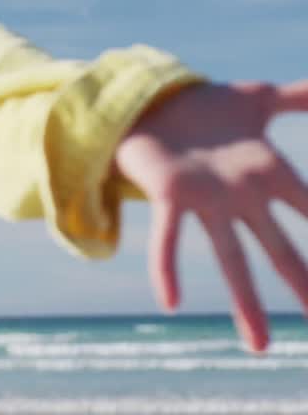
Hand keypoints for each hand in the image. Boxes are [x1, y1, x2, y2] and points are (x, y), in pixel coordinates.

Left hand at [114, 79, 307, 352]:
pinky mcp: (168, 194)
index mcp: (266, 174)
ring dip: (245, 302)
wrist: (150, 99)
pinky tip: (171, 302)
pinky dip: (167, 268)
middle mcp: (239, 195)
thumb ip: (300, 98)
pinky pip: (167, 237)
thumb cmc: (205, 109)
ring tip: (260, 346)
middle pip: (277, 249)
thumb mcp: (259, 99)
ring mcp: (205, 199)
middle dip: (300, 285)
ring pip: (230, 256)